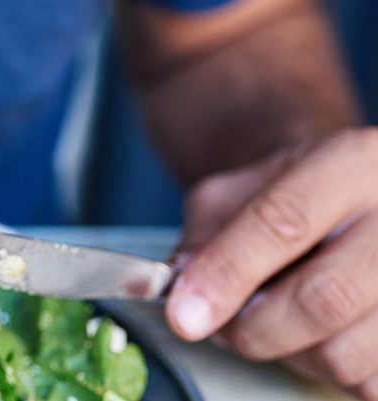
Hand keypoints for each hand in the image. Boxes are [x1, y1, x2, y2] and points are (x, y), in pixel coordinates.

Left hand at [167, 127, 377, 397]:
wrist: (350, 203)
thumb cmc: (289, 198)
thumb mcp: (238, 191)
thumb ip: (206, 234)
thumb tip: (183, 287)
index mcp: (350, 163)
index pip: (283, 222)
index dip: (227, 273)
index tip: (184, 315)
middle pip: (324, 298)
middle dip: (254, 328)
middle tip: (222, 327)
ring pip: (346, 354)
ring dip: (289, 353)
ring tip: (275, 322)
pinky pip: (367, 382)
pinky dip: (326, 369)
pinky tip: (318, 334)